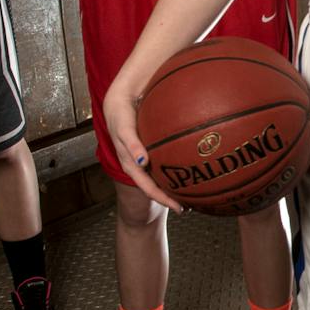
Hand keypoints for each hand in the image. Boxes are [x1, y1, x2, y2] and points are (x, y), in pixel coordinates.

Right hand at [101, 74, 181, 211]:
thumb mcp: (124, 129)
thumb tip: (142, 162)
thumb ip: (132, 144)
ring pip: (158, 178)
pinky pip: (161, 165)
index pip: (147, 187)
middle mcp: (138, 165)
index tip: (179, 208)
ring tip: (190, 195)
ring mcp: (143, 158)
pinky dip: (172, 172)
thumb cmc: (121, 115)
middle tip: (188, 207)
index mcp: (131, 164)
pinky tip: (187, 172)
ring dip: (171, 188)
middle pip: (154, 187)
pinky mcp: (148, 151)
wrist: (119, 101)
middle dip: (169, 198)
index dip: (162, 199)